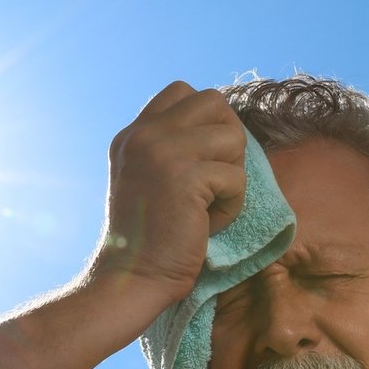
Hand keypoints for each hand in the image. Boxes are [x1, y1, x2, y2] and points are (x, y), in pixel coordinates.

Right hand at [85, 81, 247, 312]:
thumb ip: (171, 147)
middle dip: (228, 138)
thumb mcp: (147, 177)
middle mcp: (144, 135)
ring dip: (232, 176)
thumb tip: (224, 127)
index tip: (202, 159)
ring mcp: (162, 151)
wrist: (132, 276)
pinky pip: (237, 178)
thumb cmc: (149, 237)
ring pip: (232, 137)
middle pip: (214, 102)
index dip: (207, 120)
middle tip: (215, 178)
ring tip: (208, 205)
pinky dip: (231, 207)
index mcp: (134, 134)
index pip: (183, 91)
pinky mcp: (185, 176)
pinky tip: (206, 225)